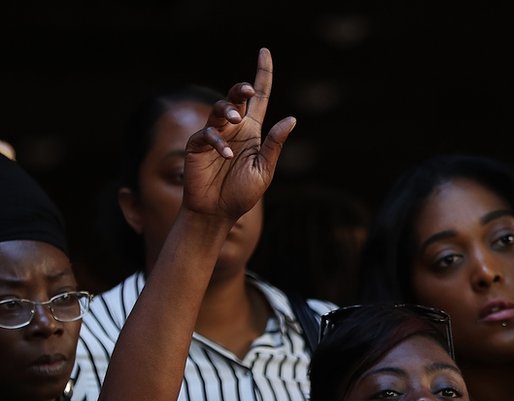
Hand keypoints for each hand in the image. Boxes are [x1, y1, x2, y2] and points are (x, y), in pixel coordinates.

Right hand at [182, 47, 295, 221]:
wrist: (218, 212)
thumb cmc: (242, 192)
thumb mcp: (265, 170)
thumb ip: (275, 145)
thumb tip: (292, 119)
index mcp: (253, 131)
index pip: (260, 98)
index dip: (262, 74)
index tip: (265, 51)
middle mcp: (234, 128)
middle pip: (237, 97)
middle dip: (240, 89)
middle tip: (247, 91)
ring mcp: (215, 135)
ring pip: (219, 109)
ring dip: (228, 110)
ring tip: (236, 120)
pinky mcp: (198, 146)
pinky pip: (207, 135)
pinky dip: (217, 141)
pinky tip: (226, 154)